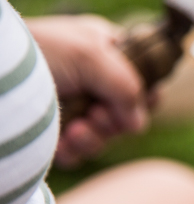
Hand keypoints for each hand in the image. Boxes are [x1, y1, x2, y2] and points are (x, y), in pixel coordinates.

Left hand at [26, 15, 151, 167]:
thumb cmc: (38, 51)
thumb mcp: (91, 55)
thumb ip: (127, 86)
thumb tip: (136, 123)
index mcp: (104, 52)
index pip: (143, 78)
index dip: (146, 94)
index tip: (140, 101)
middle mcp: (91, 81)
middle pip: (126, 114)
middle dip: (114, 120)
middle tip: (96, 114)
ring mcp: (73, 108)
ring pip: (105, 137)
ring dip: (95, 138)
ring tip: (74, 130)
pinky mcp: (54, 133)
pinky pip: (79, 152)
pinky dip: (75, 151)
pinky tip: (62, 141)